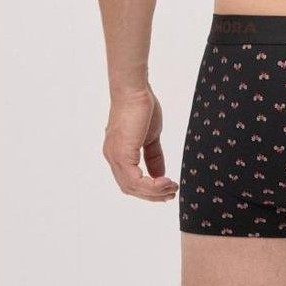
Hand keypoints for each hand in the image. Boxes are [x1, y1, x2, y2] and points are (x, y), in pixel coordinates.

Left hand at [102, 82, 178, 201]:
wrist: (134, 91)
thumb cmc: (141, 107)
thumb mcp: (150, 137)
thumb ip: (153, 157)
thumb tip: (160, 174)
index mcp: (118, 153)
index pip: (130, 181)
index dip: (148, 190)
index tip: (166, 190)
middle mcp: (112, 158)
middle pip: (130, 188)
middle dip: (152, 195)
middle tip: (172, 193)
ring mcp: (115, 157)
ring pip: (132, 187)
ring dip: (154, 192)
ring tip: (172, 188)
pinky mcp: (122, 155)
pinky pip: (135, 180)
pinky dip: (151, 185)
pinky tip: (165, 182)